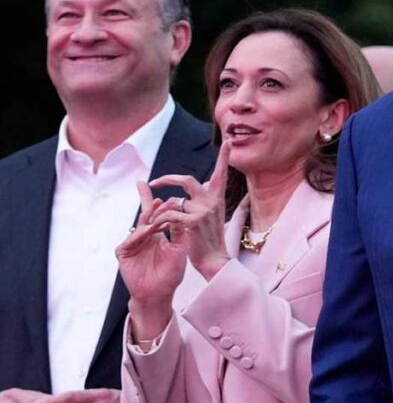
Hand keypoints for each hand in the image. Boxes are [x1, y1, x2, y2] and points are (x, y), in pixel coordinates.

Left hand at [144, 140, 231, 279]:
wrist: (214, 261)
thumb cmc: (210, 240)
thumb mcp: (211, 216)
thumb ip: (204, 200)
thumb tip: (198, 184)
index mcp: (217, 199)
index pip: (220, 174)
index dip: (224, 157)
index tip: (229, 142)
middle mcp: (212, 201)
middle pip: (187, 179)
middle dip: (167, 179)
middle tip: (154, 182)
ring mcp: (203, 210)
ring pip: (174, 200)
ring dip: (161, 210)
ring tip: (155, 220)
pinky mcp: (193, 221)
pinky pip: (170, 214)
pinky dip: (161, 221)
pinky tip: (159, 228)